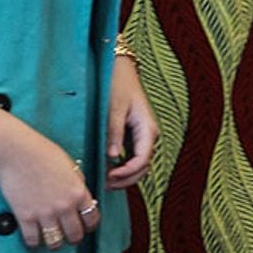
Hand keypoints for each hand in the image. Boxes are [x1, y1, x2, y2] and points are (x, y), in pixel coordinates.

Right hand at [0, 124, 95, 249]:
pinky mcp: (25, 217)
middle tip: (69, 236)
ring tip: (52, 239)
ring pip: (55, 242)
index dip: (90, 226)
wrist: (17, 152)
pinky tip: (34, 236)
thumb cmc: (43, 154)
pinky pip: (33, 240)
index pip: (92, 219)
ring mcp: (45, 213)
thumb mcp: (70, 166)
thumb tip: (82, 199)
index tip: (86, 227)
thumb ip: (78, 184)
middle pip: (75, 235)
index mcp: (78, 192)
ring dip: (55, 243)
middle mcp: (65, 206)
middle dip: (74, 238)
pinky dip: (34, 241)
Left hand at [105, 55, 156, 189]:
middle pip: (143, 166)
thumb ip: (114, 132)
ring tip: (104, 179)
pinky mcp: (134, 134)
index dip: (126, 173)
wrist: (120, 68)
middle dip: (126, 179)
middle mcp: (148, 134)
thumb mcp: (114, 108)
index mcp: (147, 128)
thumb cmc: (117, 84)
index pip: (142, 160)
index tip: (108, 177)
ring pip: (138, 163)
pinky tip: (107, 168)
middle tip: (104, 184)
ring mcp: (142, 135)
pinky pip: (132, 156)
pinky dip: (122, 166)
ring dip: (124, 175)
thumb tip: (112, 157)